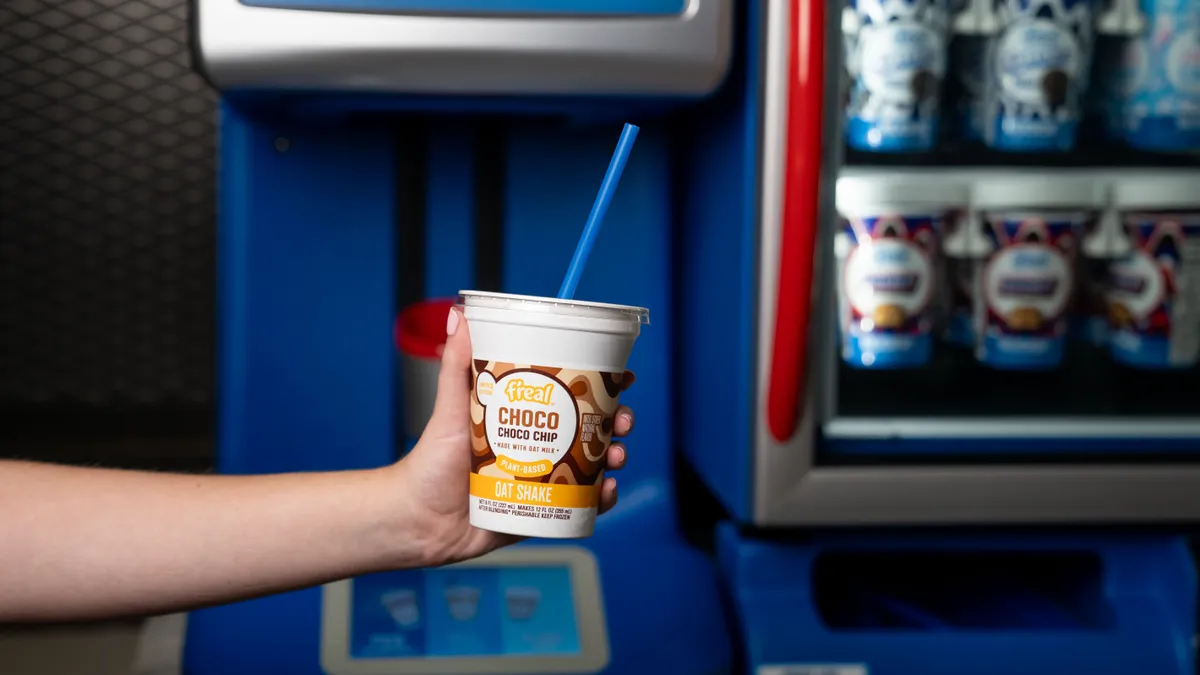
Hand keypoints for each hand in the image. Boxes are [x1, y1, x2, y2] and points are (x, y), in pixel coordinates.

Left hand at [396, 307, 634, 566]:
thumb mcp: (450, 408)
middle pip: (593, 429)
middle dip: (618, 422)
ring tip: (616, 456)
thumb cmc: (429, 462)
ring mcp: (544, 481)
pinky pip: (582, 506)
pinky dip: (602, 500)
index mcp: (524, 418)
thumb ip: (455, 364)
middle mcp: (539, 447)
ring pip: (594, 466)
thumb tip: (459, 313)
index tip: (623, 376)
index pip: (571, 395)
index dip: (603, 386)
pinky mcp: (543, 513)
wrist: (417, 520)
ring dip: (616, 457)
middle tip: (624, 420)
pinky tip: (607, 491)